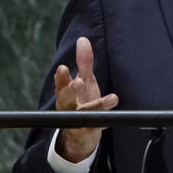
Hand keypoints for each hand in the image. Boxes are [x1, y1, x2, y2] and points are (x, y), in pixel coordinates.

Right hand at [54, 37, 118, 161]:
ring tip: (112, 98)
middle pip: (65, 98)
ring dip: (97, 106)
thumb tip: (82, 39)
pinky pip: (96, 127)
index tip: (64, 68)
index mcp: (65, 93)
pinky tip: (112, 117)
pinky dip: (104, 122)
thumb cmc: (81, 101)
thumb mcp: (84, 80)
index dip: (61, 77)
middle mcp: (68, 107)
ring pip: (84, 113)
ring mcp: (77, 120)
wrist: (80, 134)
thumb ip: (84, 62)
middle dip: (70, 90)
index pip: (60, 83)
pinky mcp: (89, 131)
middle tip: (79, 82)